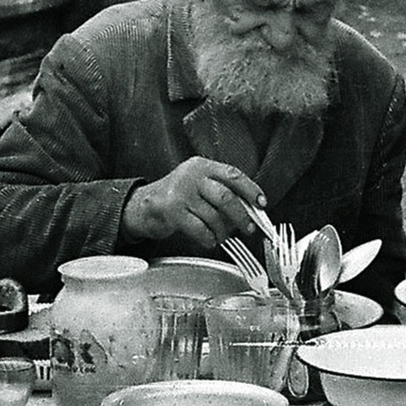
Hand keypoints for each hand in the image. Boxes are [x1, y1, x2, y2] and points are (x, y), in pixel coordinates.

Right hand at [121, 157, 265, 247]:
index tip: (262, 204)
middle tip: (248, 228)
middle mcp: (191, 176)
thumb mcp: (198, 184)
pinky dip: (209, 238)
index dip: (251, 190)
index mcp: (202, 166)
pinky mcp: (172, 211)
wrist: (142, 205)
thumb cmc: (177, 197)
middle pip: (225, 197)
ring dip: (223, 231)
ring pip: (213, 216)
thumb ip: (222, 191)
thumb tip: (251, 210)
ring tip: (223, 236)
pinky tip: (209, 239)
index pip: (233, 175)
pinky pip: (200, 229)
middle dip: (241, 216)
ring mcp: (180, 193)